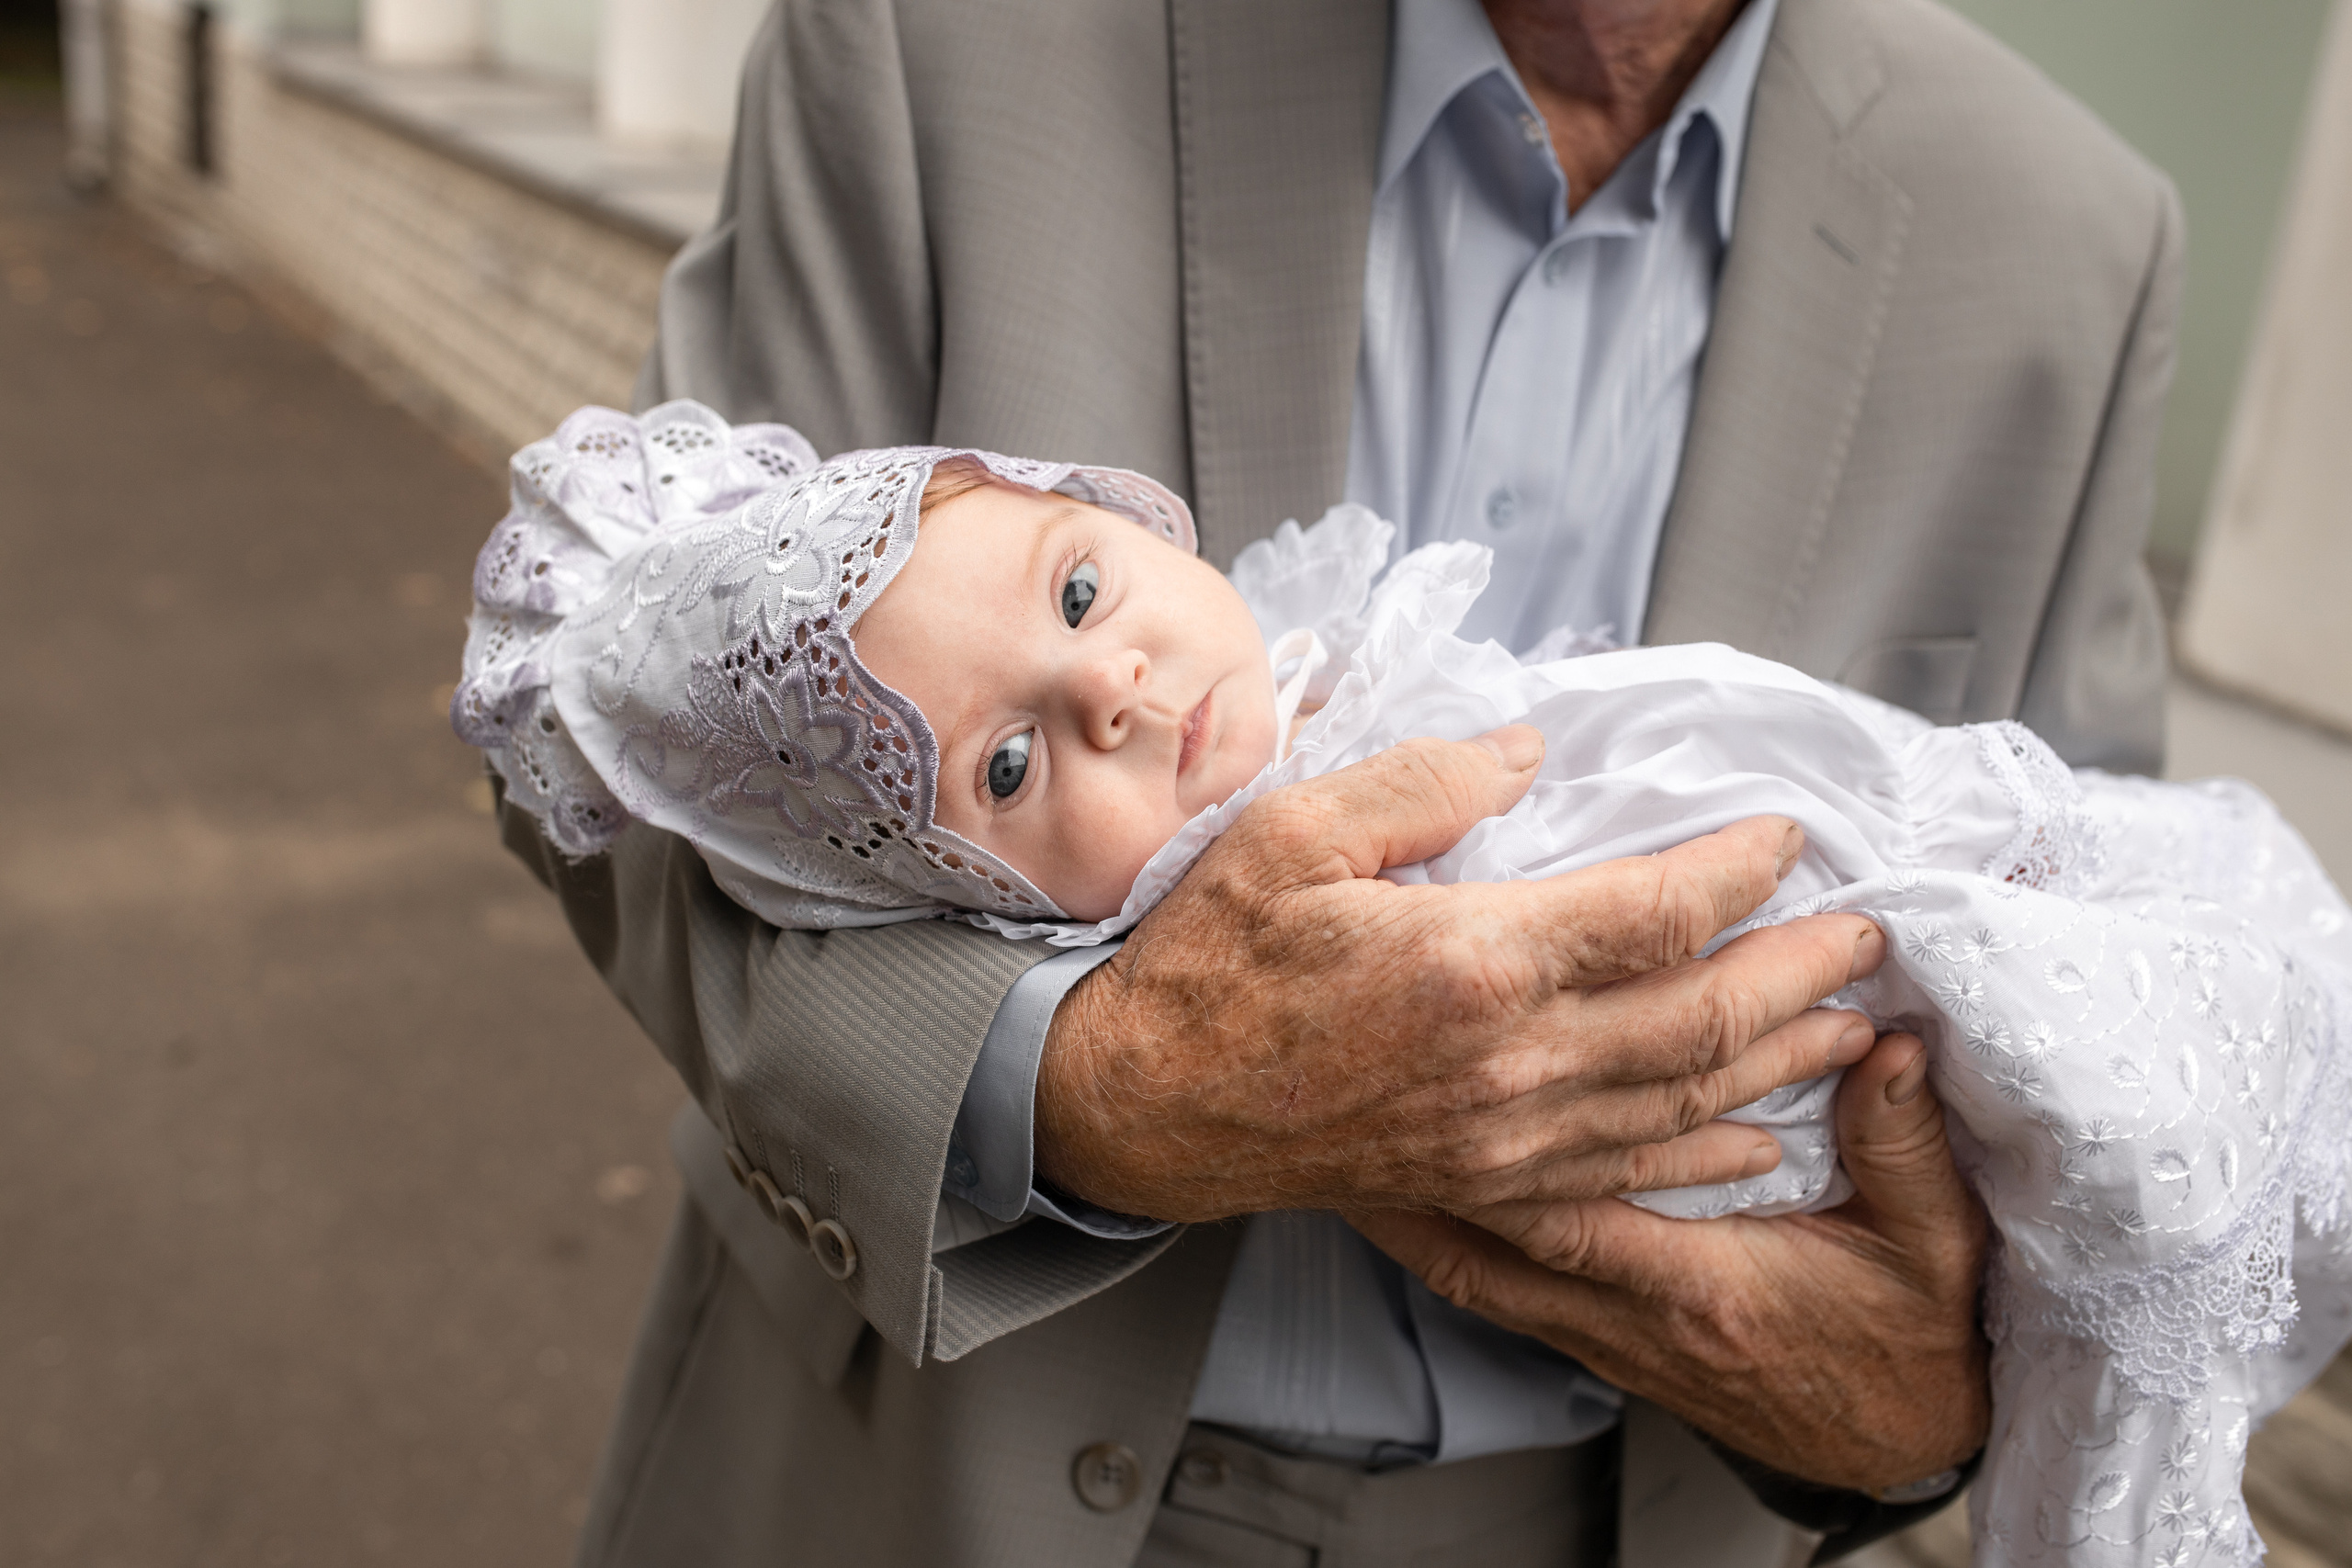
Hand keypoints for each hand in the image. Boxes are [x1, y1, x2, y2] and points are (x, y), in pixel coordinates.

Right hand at [1033, 724, 1886, 1220]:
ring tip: (1851, 1026)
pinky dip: (1704, 1161)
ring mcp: (1504, 1137)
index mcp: (1475, 962)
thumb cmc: (1211, 965)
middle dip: (1800, 970)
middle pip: (1701, 1016)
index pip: (1656, 911)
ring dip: (1779, 1062)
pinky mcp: (1484, 1183)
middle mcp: (1511, 1062)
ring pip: (1682, 1104)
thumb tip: (1529, 752)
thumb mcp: (1295, 833)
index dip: (1738, 869)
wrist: (1146, 1105)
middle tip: (1869, 934)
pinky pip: (1623, 1179)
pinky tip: (1753, 1144)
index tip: (1783, 834)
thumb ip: (1423, 785)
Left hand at [1350, 1033, 1991, 1491]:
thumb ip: (1904, 1141)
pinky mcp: (1604, 1343)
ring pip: (1476, 1272)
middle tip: (1338, 1110)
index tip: (1436, 1078)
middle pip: (1486, 1245)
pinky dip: (1453, 1239)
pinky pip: (1502, 1289)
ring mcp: (1609, 1337)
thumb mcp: (1934, 1241)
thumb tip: (1893, 1046)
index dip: (1495, 1148)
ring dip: (1412, 1208)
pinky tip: (1415, 1196)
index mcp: (1704, 1287)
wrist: (1906, 1444)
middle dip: (1406, 1178)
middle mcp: (1634, 1317)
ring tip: (1344, 1145)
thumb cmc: (1914, 1344)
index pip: (1577, 1210)